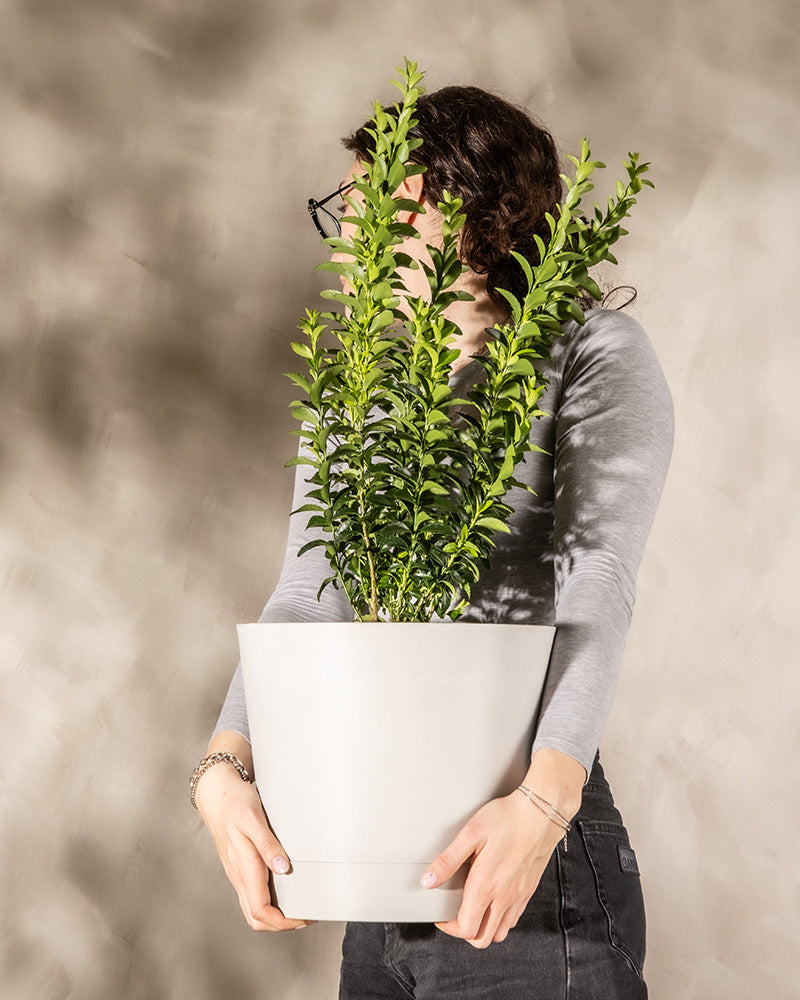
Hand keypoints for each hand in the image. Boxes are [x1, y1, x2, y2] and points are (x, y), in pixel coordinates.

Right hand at [195, 756, 314, 931]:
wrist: (215, 792)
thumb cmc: (235, 802)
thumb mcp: (253, 818)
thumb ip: (268, 844)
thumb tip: (283, 868)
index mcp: (244, 867)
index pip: (260, 911)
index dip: (283, 923)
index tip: (304, 918)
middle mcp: (238, 875)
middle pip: (256, 918)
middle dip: (280, 925)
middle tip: (306, 917)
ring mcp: (237, 872)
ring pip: (252, 909)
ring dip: (274, 916)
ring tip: (298, 907)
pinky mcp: (238, 866)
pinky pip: (251, 895)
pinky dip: (268, 903)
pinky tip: (283, 890)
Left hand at [422, 749, 584, 948]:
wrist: (542, 811)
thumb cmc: (507, 818)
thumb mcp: (471, 834)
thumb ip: (448, 860)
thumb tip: (428, 881)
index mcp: (485, 886)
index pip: (465, 928)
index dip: (448, 927)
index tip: (441, 915)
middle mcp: (504, 897)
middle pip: (482, 938)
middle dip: (464, 933)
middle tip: (454, 916)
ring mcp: (519, 896)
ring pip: (500, 933)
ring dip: (483, 929)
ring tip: (473, 910)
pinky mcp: (529, 890)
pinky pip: (514, 919)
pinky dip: (500, 920)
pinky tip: (493, 901)